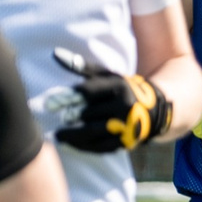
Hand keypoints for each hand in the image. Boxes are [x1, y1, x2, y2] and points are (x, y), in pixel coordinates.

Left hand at [48, 49, 172, 153]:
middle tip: (54, 121)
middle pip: (90, 113)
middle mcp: (123, 106)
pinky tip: (69, 145)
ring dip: (73, 136)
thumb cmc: (121, 88)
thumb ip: (80, 66)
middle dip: (71, 117)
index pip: (89, 92)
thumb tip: (55, 54)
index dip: (67, 98)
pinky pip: (100, 147)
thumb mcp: (105, 75)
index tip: (49, 104)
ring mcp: (125, 125)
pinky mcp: (125, 141)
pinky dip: (83, 147)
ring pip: (94, 132)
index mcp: (118, 86)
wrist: (152, 110)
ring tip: (56, 137)